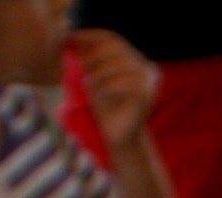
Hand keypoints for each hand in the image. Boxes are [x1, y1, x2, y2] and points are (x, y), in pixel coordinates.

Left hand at [69, 29, 158, 146]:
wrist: (119, 137)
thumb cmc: (106, 107)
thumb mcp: (94, 76)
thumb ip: (88, 57)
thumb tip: (71, 36)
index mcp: (135, 59)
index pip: (113, 38)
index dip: (91, 36)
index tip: (71, 38)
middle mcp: (146, 67)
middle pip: (117, 48)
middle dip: (94, 56)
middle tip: (82, 68)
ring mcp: (149, 82)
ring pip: (120, 65)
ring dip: (99, 73)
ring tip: (87, 84)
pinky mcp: (147, 97)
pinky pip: (125, 84)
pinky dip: (106, 87)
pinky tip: (97, 94)